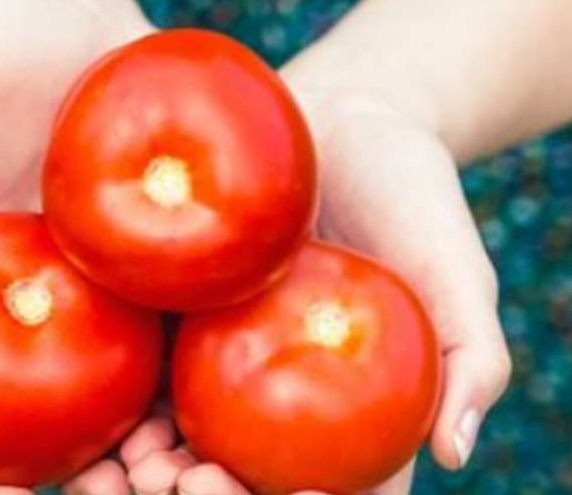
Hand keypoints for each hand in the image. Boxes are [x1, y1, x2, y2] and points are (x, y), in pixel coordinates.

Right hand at [0, 0, 153, 493]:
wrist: (80, 23)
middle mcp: (10, 306)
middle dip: (1, 482)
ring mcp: (87, 304)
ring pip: (88, 419)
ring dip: (111, 468)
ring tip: (148, 482)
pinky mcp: (157, 285)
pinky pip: (168, 358)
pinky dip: (184, 407)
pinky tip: (215, 427)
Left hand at [131, 81, 510, 494]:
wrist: (338, 114)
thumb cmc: (412, 192)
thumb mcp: (456, 268)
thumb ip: (470, 354)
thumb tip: (457, 452)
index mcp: (359, 413)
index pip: (341, 491)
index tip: (289, 494)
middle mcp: (288, 406)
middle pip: (249, 484)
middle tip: (185, 486)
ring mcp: (226, 372)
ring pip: (186, 452)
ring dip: (151, 480)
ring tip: (132, 471)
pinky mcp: (174, 328)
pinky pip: (142, 387)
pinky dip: (118, 424)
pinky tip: (100, 431)